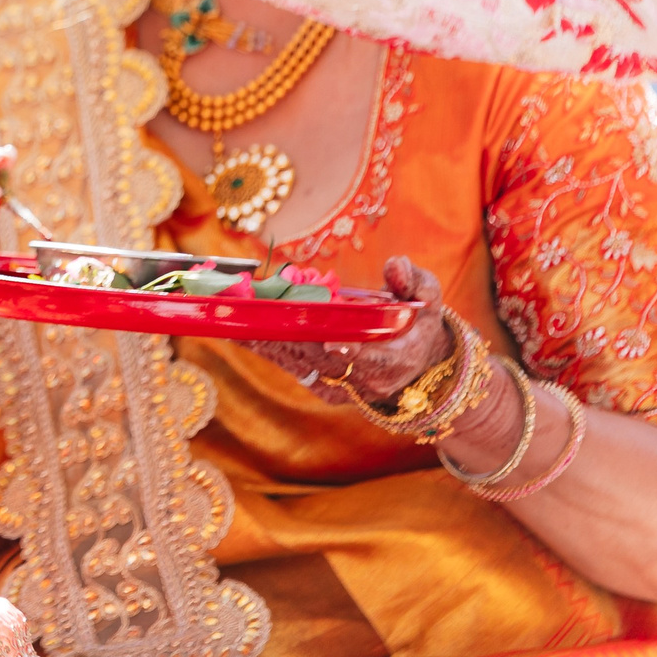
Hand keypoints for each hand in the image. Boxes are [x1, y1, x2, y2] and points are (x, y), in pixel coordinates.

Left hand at [248, 256, 451, 405]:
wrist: (419, 367)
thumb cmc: (418, 324)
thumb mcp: (428, 298)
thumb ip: (415, 281)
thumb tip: (395, 266)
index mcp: (397, 358)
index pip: (373, 358)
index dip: (352, 351)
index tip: (333, 341)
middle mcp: (367, 379)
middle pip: (320, 359)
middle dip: (284, 336)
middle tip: (248, 316)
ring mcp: (344, 388)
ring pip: (299, 365)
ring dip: (263, 342)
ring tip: (228, 320)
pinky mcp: (326, 390)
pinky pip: (293, 368)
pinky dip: (267, 348)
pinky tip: (238, 330)